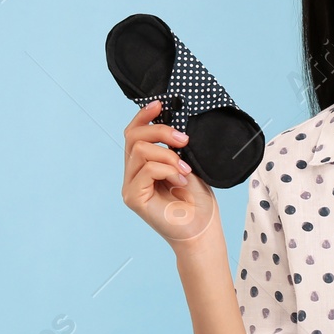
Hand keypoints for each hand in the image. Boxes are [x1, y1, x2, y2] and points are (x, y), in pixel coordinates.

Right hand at [121, 99, 220, 249]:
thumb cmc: (198, 200)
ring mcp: (131, 186)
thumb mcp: (188, 164)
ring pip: (140, 151)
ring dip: (168, 155)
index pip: (134, 133)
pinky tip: (181, 180)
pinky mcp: (133, 198)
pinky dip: (168, 170)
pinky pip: (147, 170)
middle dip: (160, 131)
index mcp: (143, 164)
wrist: (203, 229)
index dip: (144, 115)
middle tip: (184, 139)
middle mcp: (132, 174)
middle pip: (133, 137)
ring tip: (185, 168)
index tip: (160, 103)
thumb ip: (175, 147)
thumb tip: (173, 122)